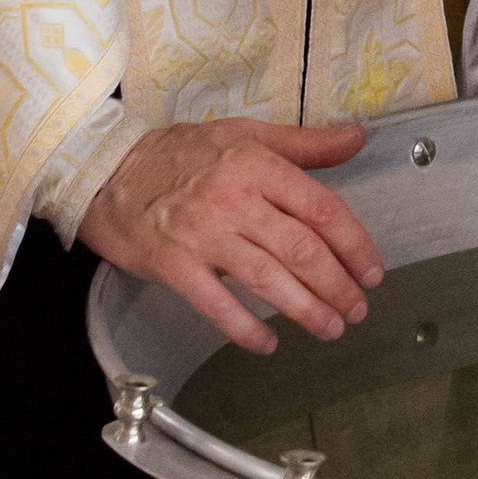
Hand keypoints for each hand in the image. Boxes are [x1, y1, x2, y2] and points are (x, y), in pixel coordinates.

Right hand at [80, 118, 382, 355]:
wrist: (105, 170)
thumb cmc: (181, 153)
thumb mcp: (245, 134)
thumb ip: (305, 142)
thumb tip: (357, 138)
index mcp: (258, 166)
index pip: (322, 209)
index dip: (354, 245)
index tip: (372, 271)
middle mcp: (236, 200)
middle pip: (301, 250)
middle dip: (337, 285)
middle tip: (358, 310)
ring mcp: (204, 235)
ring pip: (267, 279)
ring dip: (305, 309)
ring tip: (330, 328)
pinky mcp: (173, 265)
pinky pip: (216, 304)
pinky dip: (245, 328)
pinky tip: (267, 343)